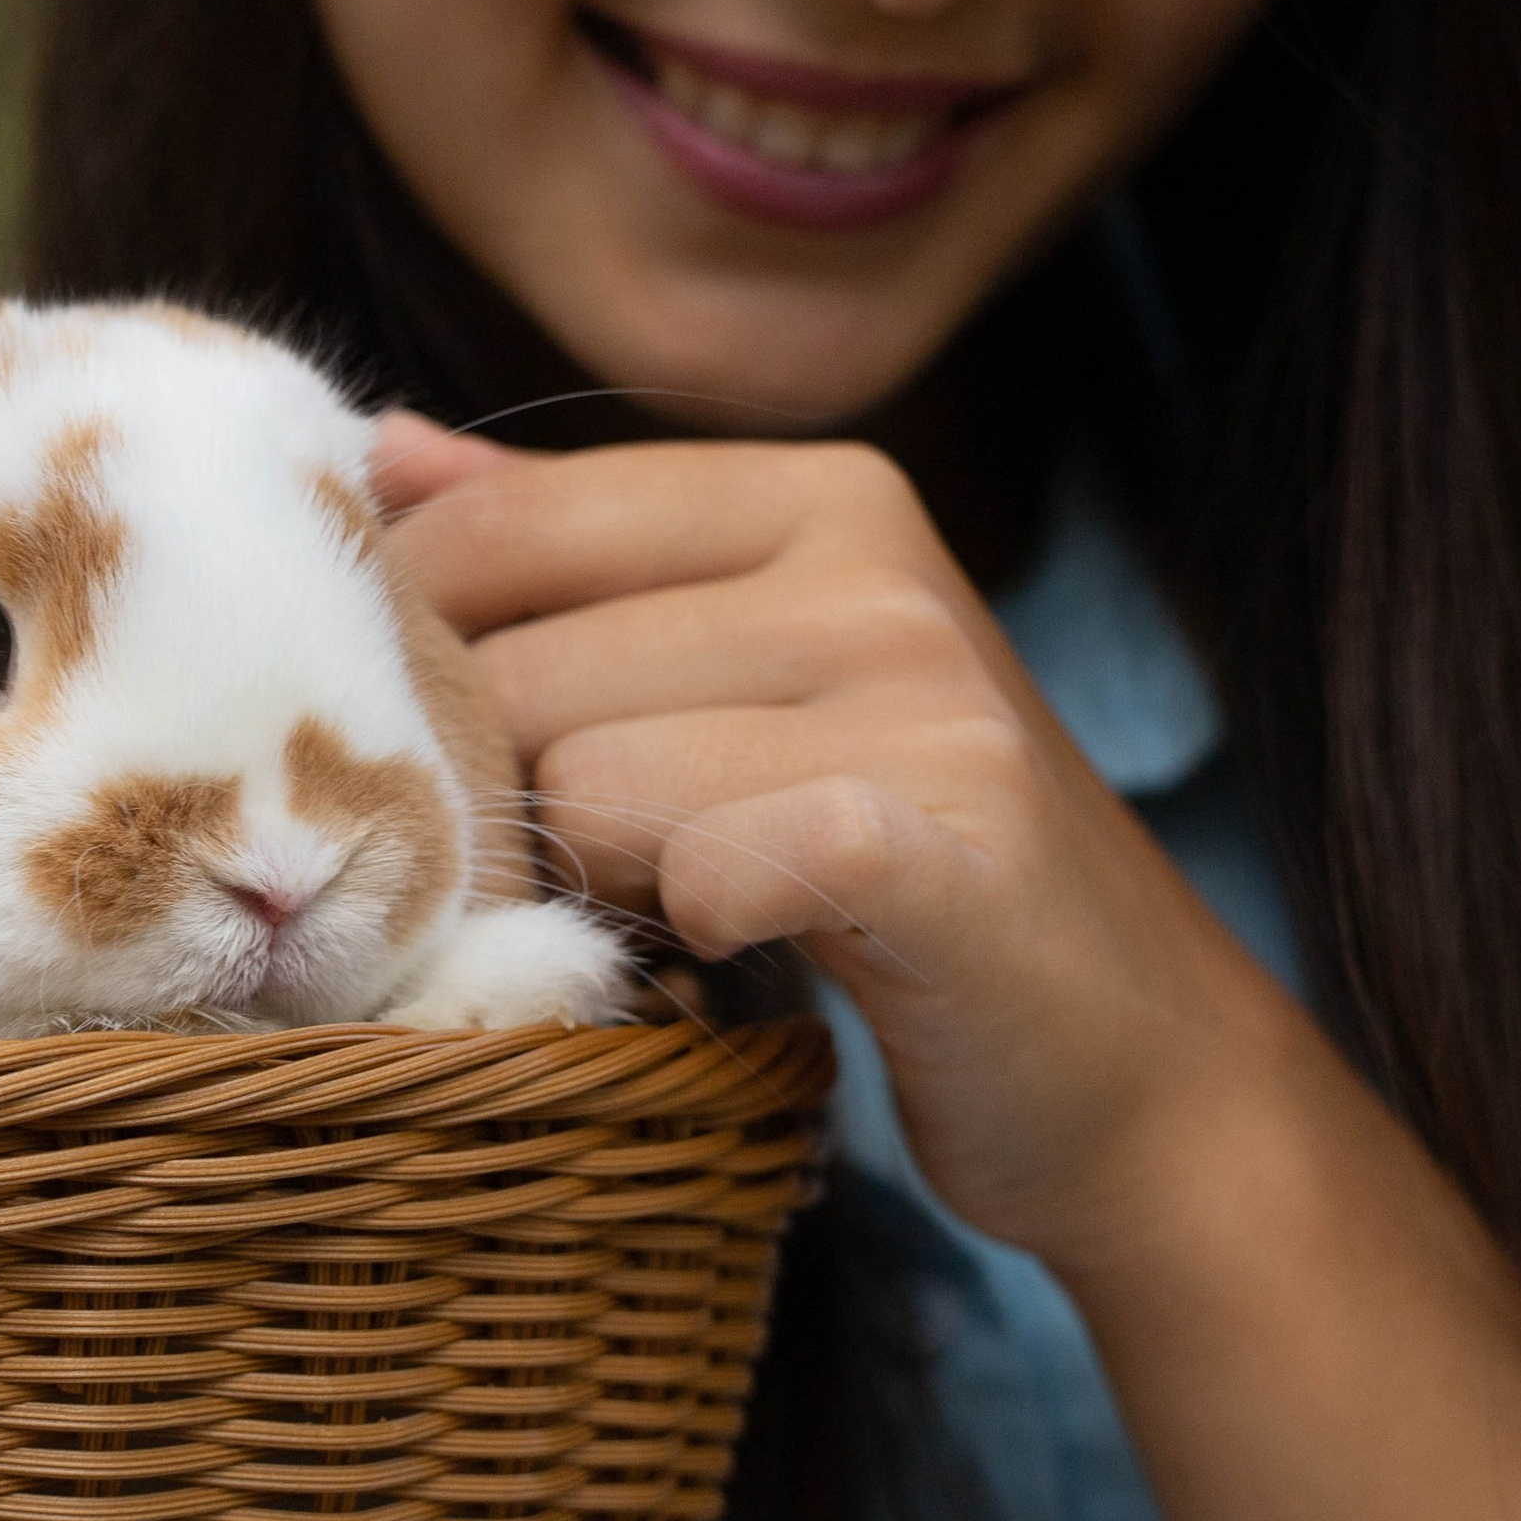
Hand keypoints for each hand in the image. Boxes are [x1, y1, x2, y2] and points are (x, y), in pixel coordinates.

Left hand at [373, 413, 1291, 1266]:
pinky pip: (706, 872)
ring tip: (714, 908)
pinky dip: (708, 931)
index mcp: (815, 491)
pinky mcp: (952, 844)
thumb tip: (386, 451)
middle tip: (634, 875)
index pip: (497, 529)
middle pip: (520, 672)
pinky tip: (766, 946)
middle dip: (525, 800)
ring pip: (582, 781)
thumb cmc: (899, 876)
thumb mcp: (741, 680)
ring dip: (614, 883)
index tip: (495, 768)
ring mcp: (929, 696)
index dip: (435, 674)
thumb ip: (573, 557)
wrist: (1134, 1068)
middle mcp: (880, 565)